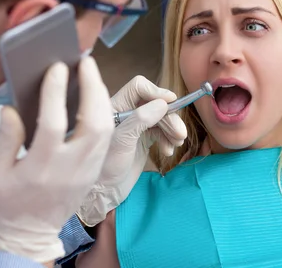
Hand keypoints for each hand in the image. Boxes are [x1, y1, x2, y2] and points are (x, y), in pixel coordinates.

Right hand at [0, 57, 113, 262]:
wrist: (29, 234)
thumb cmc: (9, 204)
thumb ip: (4, 139)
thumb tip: (11, 109)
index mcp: (40, 167)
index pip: (54, 124)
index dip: (56, 93)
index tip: (57, 68)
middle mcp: (70, 168)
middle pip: (93, 124)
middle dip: (93, 88)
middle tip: (86, 64)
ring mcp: (87, 171)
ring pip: (106, 130)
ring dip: (102, 99)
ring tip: (92, 75)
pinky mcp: (94, 172)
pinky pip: (107, 139)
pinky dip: (105, 114)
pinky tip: (96, 98)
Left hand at [76, 75, 186, 226]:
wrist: (102, 194)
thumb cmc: (104, 168)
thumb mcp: (121, 142)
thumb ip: (140, 120)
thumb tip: (163, 103)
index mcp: (114, 107)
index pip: (138, 87)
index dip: (156, 91)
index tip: (171, 102)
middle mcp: (126, 113)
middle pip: (154, 103)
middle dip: (169, 116)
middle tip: (179, 133)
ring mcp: (136, 126)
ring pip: (161, 117)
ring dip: (172, 128)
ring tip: (176, 143)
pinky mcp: (144, 138)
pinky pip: (162, 131)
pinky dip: (169, 138)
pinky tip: (168, 151)